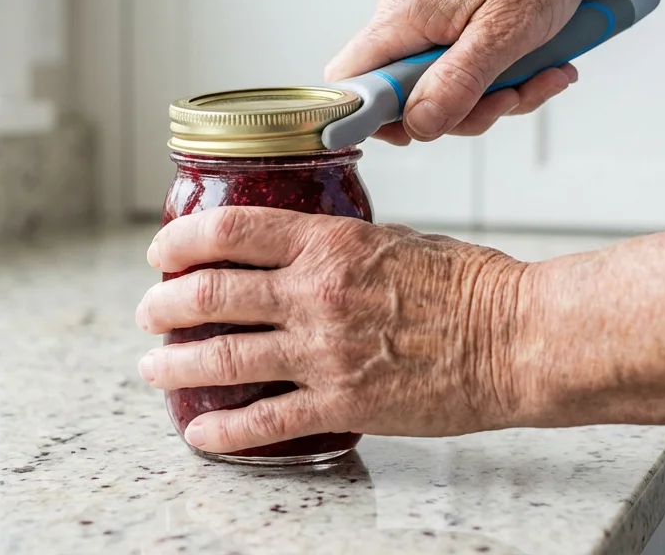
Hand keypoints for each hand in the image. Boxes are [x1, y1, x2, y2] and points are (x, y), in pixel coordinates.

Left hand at [135, 207, 532, 454]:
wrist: (515, 338)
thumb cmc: (468, 285)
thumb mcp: (395, 240)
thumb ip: (341, 247)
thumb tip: (304, 253)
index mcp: (329, 243)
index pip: (229, 231)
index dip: (181, 241)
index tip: (162, 252)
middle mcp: (315, 294)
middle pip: (210, 294)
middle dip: (164, 305)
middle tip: (149, 312)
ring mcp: (324, 352)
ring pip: (222, 357)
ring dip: (174, 364)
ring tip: (152, 368)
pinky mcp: (342, 404)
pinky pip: (264, 420)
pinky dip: (223, 430)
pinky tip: (200, 432)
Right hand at [324, 0, 621, 143]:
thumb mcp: (507, 30)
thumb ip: (458, 82)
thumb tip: (418, 124)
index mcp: (404, 11)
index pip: (350, 80)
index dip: (373, 117)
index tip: (425, 129)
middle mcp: (403, 9)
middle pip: (404, 94)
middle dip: (465, 109)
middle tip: (512, 96)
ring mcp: (425, 11)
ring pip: (439, 83)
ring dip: (495, 93)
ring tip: (542, 72)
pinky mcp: (447, 14)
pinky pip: (459, 63)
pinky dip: (500, 74)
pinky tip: (538, 63)